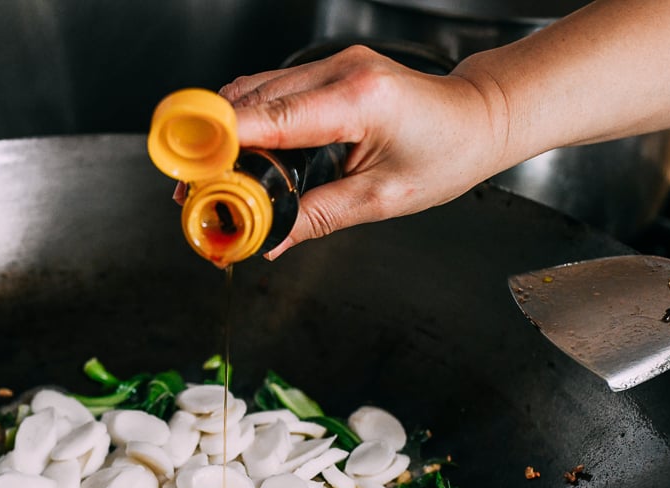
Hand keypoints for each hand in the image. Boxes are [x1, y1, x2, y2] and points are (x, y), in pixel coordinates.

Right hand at [220, 45, 504, 258]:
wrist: (479, 118)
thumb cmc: (447, 152)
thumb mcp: (382, 200)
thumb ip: (319, 218)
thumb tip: (272, 240)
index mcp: (359, 101)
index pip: (273, 119)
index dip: (224, 143)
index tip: (190, 169)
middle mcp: (341, 71)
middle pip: (252, 102)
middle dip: (215, 147)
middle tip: (192, 192)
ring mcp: (333, 65)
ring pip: (255, 91)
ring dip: (226, 132)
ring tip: (210, 179)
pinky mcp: (329, 70)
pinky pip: (273, 91)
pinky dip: (249, 121)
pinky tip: (239, 153)